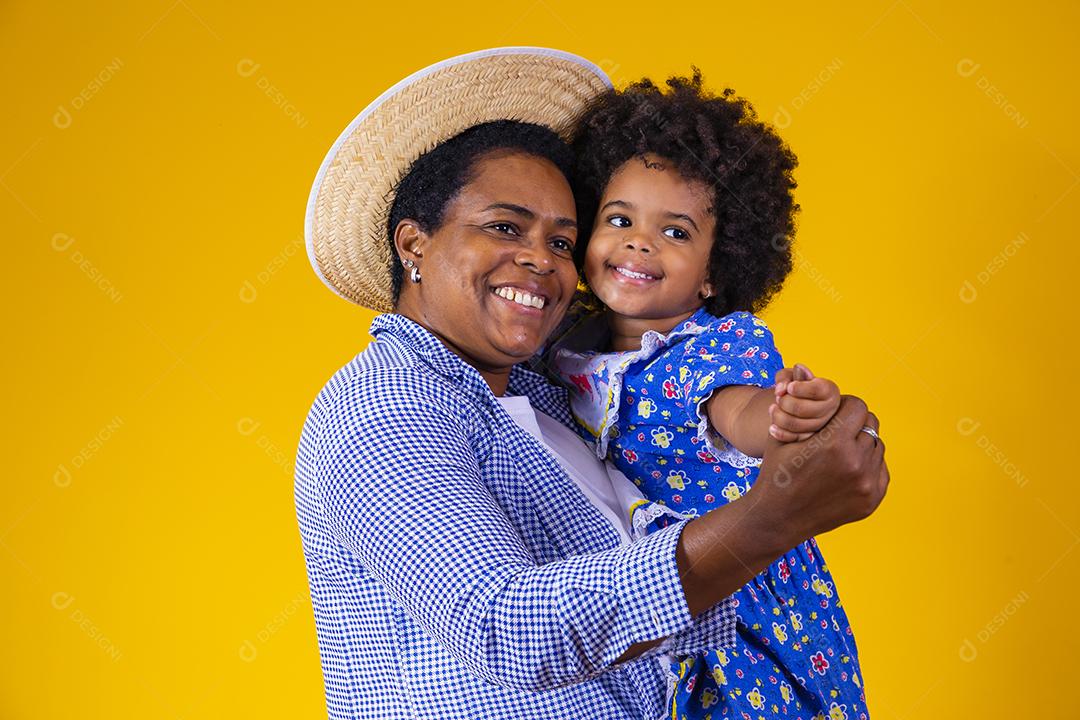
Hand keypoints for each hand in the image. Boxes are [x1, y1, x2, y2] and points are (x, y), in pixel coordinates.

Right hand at [753, 395, 888, 548]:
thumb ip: (798, 402)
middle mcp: (856, 463)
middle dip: (854, 423)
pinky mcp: (872, 500)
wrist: (778, 518)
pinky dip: (867, 466)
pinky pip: (880, 469)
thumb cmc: (776, 471)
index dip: (843, 406)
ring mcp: (867, 484)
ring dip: (861, 444)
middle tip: (836, 432)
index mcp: (833, 443)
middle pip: (870, 424)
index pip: (857, 406)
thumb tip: (802, 366)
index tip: (832, 413)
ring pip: (876, 446)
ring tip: (840, 452)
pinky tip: (846, 470)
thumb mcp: (781, 433)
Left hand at [769, 364, 840, 441]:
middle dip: (784, 402)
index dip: (798, 389)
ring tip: (773, 408)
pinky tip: (773, 426)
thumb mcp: (790, 375)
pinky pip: (794, 438)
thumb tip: (781, 390)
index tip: (789, 387)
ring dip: (778, 416)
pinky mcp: (811, 438)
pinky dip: (780, 433)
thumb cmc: (796, 385)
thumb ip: (785, 377)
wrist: (797, 402)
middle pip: (801, 409)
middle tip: (778, 398)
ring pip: (796, 425)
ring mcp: (821, 425)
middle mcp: (829, 409)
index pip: (815, 390)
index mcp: (829, 389)